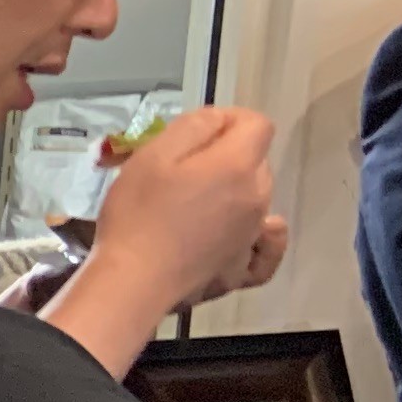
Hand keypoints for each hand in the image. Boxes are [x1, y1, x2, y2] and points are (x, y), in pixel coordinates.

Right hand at [94, 105, 285, 307]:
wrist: (133, 281)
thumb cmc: (138, 215)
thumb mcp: (153, 155)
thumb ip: (194, 126)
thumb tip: (218, 120)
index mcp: (238, 165)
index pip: (257, 124)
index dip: (228, 121)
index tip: (195, 134)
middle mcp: (258, 197)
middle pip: (255, 160)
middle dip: (226, 156)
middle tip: (181, 170)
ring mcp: (254, 235)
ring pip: (257, 197)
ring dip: (234, 192)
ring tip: (195, 204)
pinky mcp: (242, 267)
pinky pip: (268, 248)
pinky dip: (264, 237)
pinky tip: (251, 234)